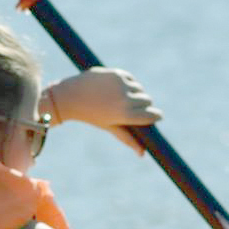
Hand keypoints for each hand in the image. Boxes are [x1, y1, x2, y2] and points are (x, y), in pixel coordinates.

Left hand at [44, 68, 161, 152]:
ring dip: (137, 93)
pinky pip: (131, 79)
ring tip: (124, 98)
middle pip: (147, 101)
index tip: (157, 116)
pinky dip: (129, 83)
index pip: (151, 115)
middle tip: (136, 108)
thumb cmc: (91, 115)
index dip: (156, 116)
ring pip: (140, 89)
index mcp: (124, 115)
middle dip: (145, 105)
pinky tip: (119, 88)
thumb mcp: (110, 127)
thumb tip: (142, 154)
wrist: (71, 96)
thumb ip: (128, 139)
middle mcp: (125, 99)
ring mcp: (121, 85)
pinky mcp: (117, 73)